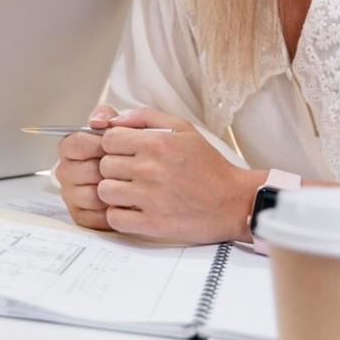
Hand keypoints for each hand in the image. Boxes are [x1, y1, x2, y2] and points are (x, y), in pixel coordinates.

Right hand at [54, 104, 117, 229]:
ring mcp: (71, 195)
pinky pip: (98, 216)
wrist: (141, 180)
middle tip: (127, 168)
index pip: (75, 143)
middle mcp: (65, 172)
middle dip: (108, 169)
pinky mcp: (81, 217)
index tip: (115, 147)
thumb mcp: (118, 127)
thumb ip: (107, 116)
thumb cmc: (126, 152)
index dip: (98, 145)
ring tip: (128, 186)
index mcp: (69, 148)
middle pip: (84, 170)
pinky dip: (115, 211)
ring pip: (92, 195)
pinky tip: (125, 202)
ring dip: (113, 191)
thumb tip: (97, 121)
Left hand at [95, 108, 261, 243]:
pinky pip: (114, 218)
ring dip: (114, 192)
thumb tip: (112, 119)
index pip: (108, 139)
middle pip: (104, 165)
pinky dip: (120, 215)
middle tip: (131, 173)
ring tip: (131, 192)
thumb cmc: (207, 165)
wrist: (235, 202)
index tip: (125, 153)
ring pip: (105, 191)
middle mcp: (151, 168)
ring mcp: (151, 198)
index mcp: (157, 143)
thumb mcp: (182, 128)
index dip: (113, 146)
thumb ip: (144, 116)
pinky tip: (133, 209)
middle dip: (114, 168)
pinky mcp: (153, 223)